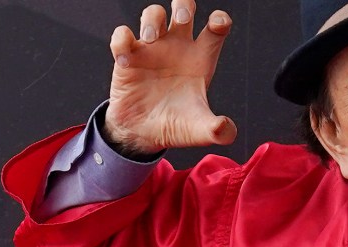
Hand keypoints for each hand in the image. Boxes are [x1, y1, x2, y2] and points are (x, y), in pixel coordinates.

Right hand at [105, 0, 235, 154]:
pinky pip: (122, 35)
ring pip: (153, 14)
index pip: (215, 30)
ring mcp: (152, 49)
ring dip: (152, 19)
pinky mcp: (128, 56)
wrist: (143, 134)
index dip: (219, 20)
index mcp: (200, 60)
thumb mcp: (198, 130)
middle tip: (182, 20)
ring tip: (150, 39)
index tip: (217, 24)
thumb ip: (216, 130)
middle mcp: (177, 48)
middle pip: (183, 9)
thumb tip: (226, 130)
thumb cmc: (175, 125)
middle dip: (183, 6)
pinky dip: (121, 41)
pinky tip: (125, 61)